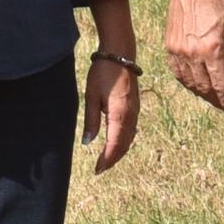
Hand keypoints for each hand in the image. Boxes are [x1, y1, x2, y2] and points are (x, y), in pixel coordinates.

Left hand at [83, 55, 141, 169]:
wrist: (120, 54)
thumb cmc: (103, 73)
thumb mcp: (91, 96)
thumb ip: (91, 121)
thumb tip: (87, 142)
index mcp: (120, 114)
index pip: (114, 144)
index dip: (106, 159)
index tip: (97, 170)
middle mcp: (131, 115)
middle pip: (124, 145)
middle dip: (112, 158)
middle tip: (100, 169)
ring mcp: (135, 111)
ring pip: (129, 138)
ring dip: (119, 151)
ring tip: (107, 159)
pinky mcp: (135, 107)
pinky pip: (132, 130)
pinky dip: (124, 141)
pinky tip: (117, 143)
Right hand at [165, 0, 223, 114]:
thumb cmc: (218, 5)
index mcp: (212, 50)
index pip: (221, 85)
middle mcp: (193, 53)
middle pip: (205, 88)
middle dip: (216, 100)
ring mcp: (179, 51)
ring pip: (190, 83)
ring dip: (202, 93)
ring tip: (213, 96)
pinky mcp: (170, 46)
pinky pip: (178, 73)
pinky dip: (188, 82)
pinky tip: (196, 83)